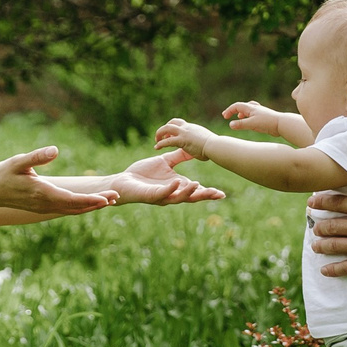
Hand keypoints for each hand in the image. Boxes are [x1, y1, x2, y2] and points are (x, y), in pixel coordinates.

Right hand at [0, 147, 118, 215]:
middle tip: (116, 196)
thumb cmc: (2, 174)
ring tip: (108, 200)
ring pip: (72, 211)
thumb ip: (37, 156)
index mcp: (43, 193)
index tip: (107, 198)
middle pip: (76, 207)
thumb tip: (55, 150)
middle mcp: (45, 204)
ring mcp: (43, 208)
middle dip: (97, 203)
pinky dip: (79, 207)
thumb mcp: (18, 161)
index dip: (92, 200)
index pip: (73, 200)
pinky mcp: (42, 208)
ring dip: (90, 206)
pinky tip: (88, 203)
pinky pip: (65, 210)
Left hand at [110, 151, 225, 205]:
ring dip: (189, 192)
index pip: (195, 191)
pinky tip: (177, 181)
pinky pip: (163, 193)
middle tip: (218, 194)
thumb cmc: (143, 173)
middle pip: (191, 197)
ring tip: (198, 184)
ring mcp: (162, 196)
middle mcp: (172, 194)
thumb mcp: (165, 162)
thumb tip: (192, 149)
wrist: (124, 181)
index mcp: (176, 186)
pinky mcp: (151, 196)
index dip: (208, 192)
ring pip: (179, 197)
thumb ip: (178, 157)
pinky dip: (171, 188)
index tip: (222, 194)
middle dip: (204, 196)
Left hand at [153, 117, 217, 158]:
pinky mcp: (182, 140)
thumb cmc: (214, 147)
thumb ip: (201, 142)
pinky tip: (157, 147)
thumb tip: (205, 148)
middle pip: (172, 122)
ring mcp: (184, 133)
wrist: (215, 146)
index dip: (173, 127)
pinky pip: (167, 141)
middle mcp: (187, 128)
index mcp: (192, 128)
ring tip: (156, 141)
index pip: (180, 123)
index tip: (169, 134)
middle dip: (164, 129)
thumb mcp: (205, 141)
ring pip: (167, 128)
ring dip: (160, 133)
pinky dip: (160, 143)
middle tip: (160, 137)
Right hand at [222, 101, 286, 135]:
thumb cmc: (267, 123)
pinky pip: (253, 115)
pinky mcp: (263, 118)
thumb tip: (230, 125)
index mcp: (251, 108)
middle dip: (233, 110)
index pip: (236, 106)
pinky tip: (249, 123)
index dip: (229, 110)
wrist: (281, 124)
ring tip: (238, 117)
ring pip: (248, 110)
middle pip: (241, 106)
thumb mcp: (252, 124)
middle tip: (226, 115)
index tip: (225, 117)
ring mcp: (259, 113)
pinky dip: (248, 117)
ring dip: (241, 112)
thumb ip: (241, 124)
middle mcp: (255, 108)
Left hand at [305, 145, 346, 278]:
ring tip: (315, 245)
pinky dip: (333, 269)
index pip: (340, 203)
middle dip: (320, 225)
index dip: (323, 202)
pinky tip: (325, 270)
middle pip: (334, 225)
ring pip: (336, 246)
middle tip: (314, 225)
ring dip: (322, 245)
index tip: (312, 203)